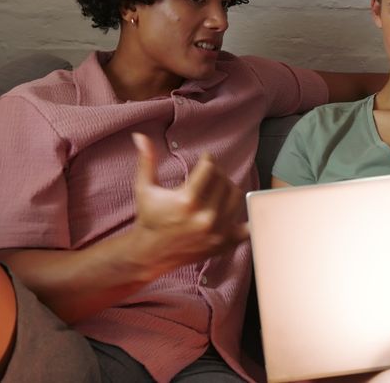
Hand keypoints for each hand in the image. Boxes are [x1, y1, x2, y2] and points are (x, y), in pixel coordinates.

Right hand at [128, 133, 249, 274]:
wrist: (151, 252)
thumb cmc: (149, 217)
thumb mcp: (145, 188)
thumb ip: (146, 161)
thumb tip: (140, 136)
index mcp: (187, 200)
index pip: (210, 168)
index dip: (208, 159)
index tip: (205, 159)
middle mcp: (205, 216)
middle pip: (224, 181)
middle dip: (217, 173)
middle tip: (208, 175)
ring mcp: (217, 231)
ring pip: (237, 197)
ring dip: (229, 189)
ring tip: (217, 189)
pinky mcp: (224, 243)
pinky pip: (248, 227)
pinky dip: (249, 218)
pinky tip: (237, 209)